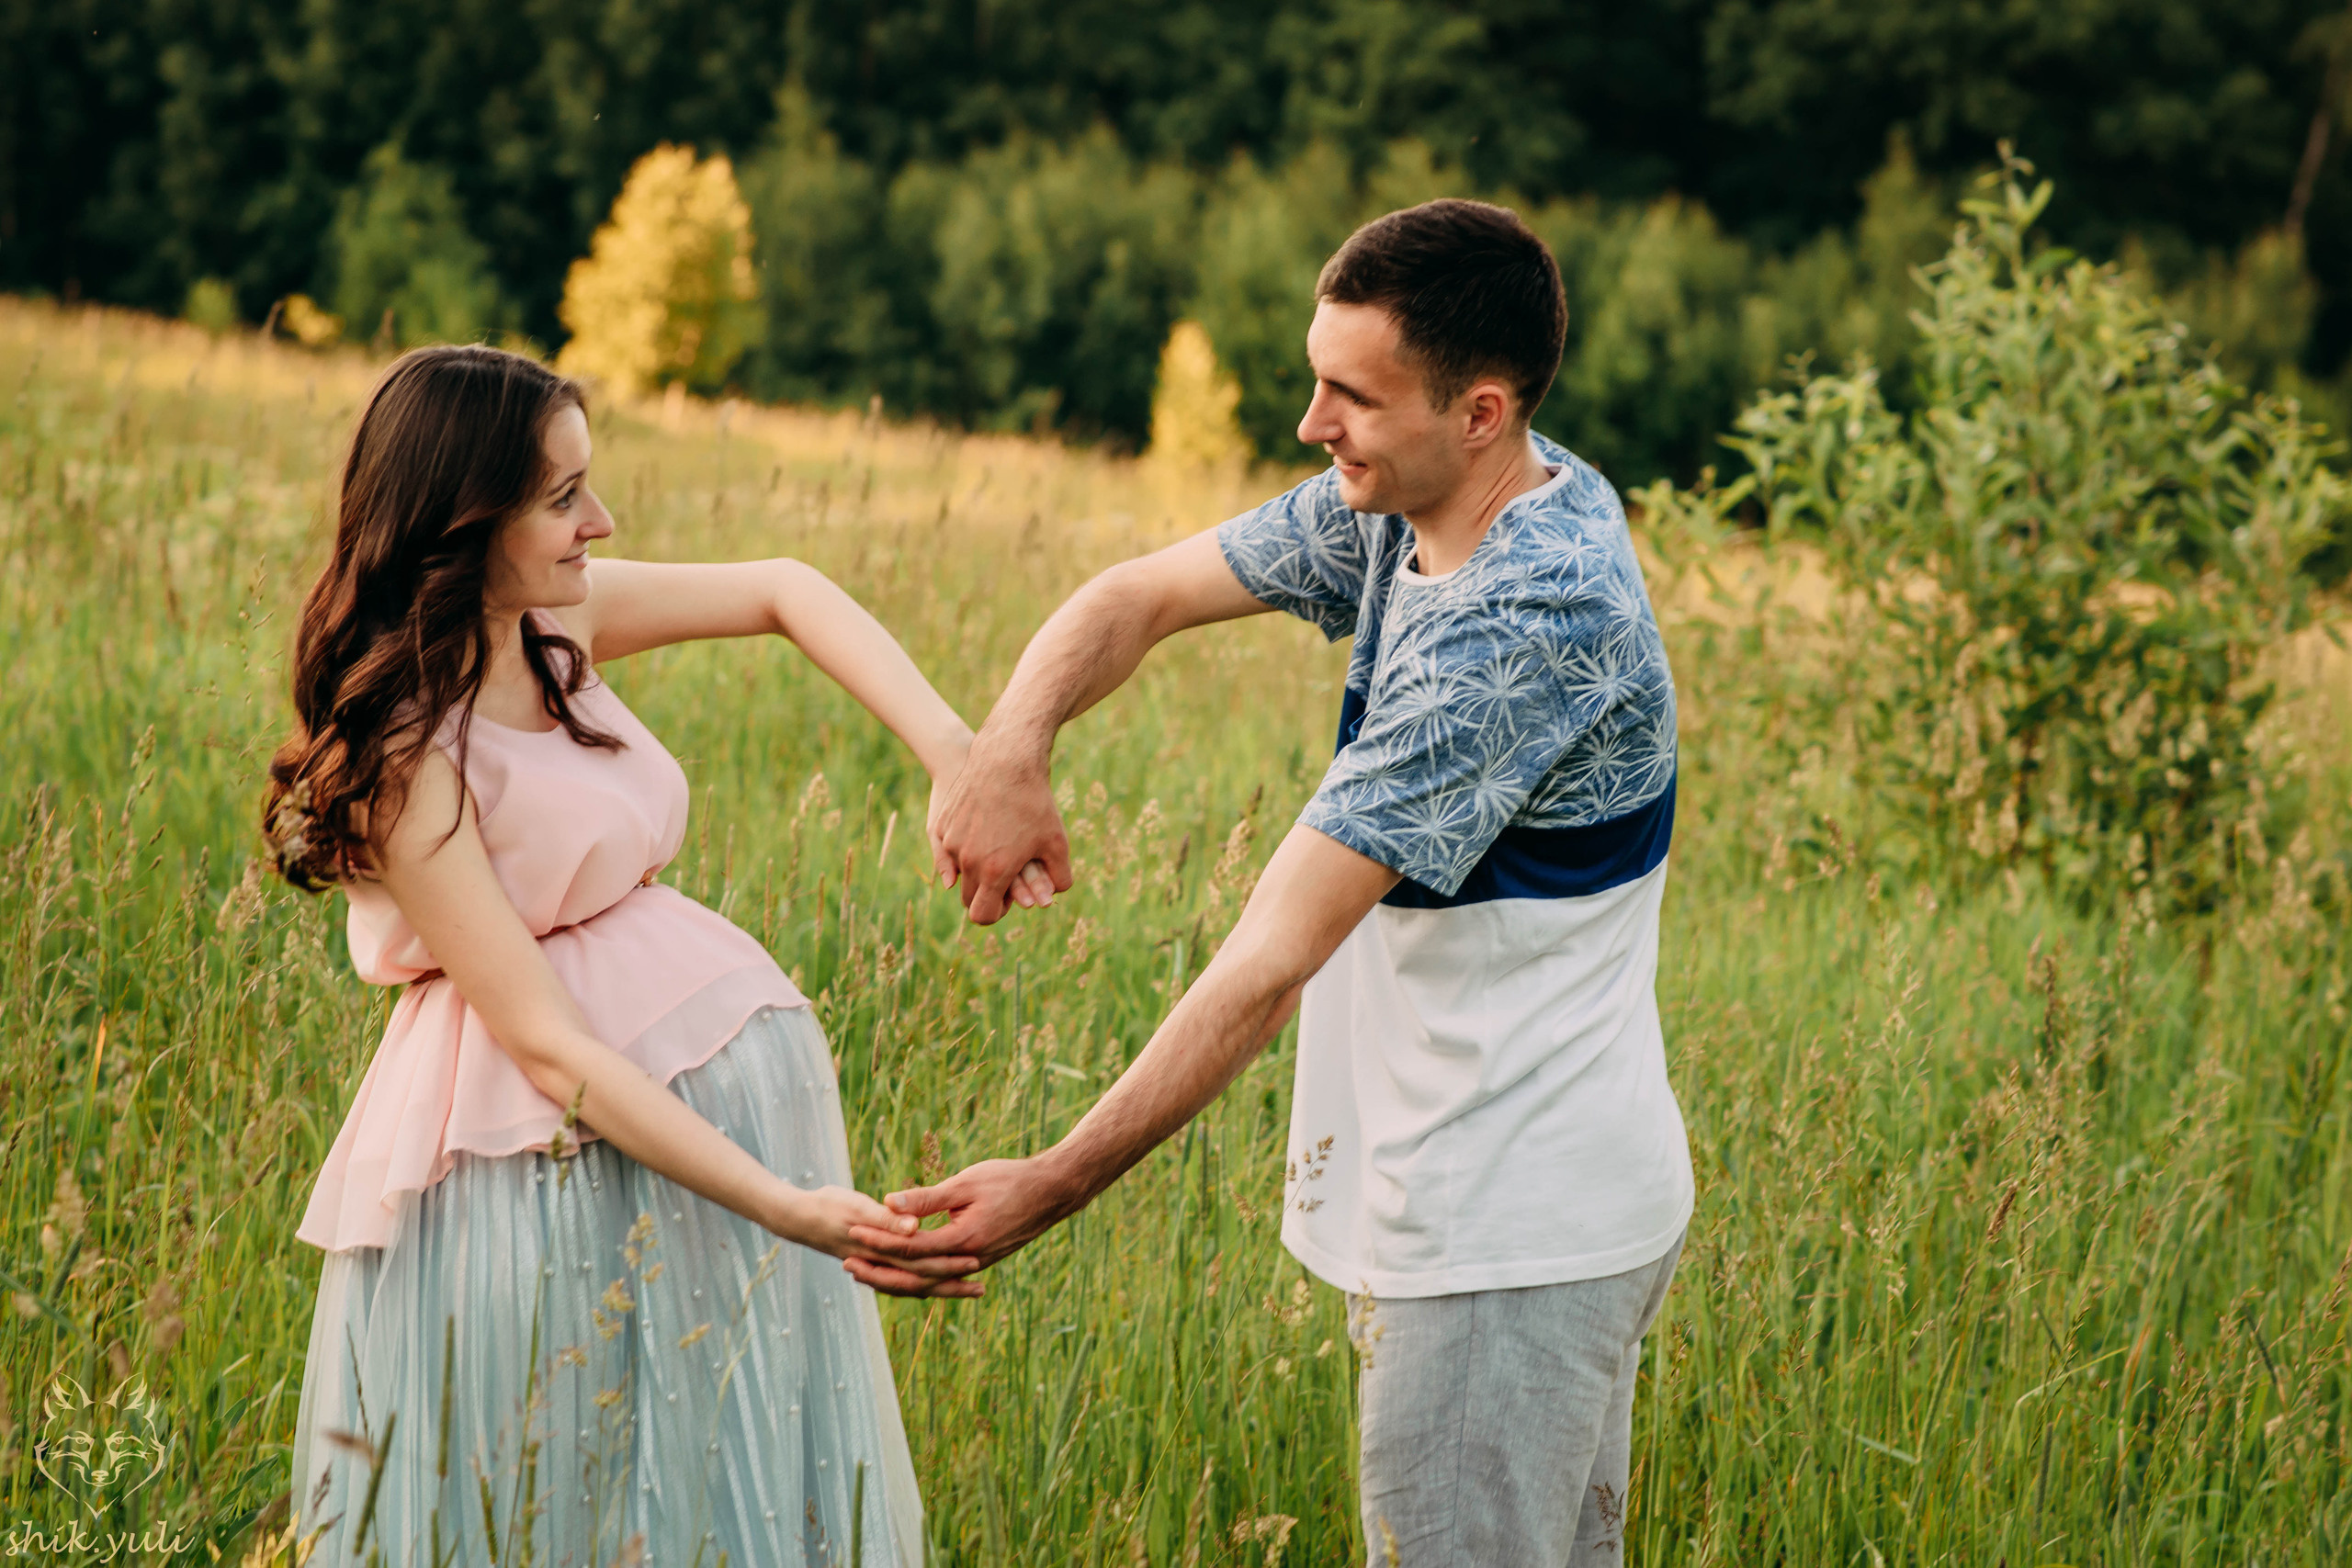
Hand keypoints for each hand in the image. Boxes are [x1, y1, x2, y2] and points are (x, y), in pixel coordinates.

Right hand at [779, 1184, 986, 1298]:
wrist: (797, 1217)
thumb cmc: (827, 1205)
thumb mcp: (856, 1205)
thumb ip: (886, 1218)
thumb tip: (914, 1228)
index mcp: (880, 1250)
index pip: (919, 1262)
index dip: (947, 1264)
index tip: (974, 1263)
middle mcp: (880, 1264)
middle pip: (921, 1281)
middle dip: (950, 1285)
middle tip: (981, 1288)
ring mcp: (877, 1266)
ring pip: (913, 1284)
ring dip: (940, 1287)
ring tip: (969, 1288)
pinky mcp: (874, 1262)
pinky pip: (902, 1280)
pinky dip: (922, 1283)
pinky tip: (937, 1283)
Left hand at [842, 1157, 1081, 1279]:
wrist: (1053, 1192)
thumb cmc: (1011, 1179)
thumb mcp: (966, 1183)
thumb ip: (927, 1198)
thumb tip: (888, 1203)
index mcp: (964, 1239)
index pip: (911, 1245)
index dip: (880, 1239)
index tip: (853, 1231)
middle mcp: (970, 1258)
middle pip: (915, 1276)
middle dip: (879, 1271)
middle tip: (848, 1264)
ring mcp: (978, 1263)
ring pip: (929, 1281)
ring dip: (897, 1278)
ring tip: (866, 1271)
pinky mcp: (983, 1259)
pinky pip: (943, 1276)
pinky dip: (919, 1276)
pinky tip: (903, 1271)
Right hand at [928, 734, 1073, 924]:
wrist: (1006, 761)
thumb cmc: (1035, 803)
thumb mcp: (1057, 842)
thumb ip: (1059, 877)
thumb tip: (1054, 895)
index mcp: (995, 871)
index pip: (983, 914)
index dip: (996, 913)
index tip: (1007, 902)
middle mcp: (968, 860)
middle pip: (967, 898)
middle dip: (985, 895)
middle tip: (1004, 880)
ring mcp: (952, 841)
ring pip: (957, 873)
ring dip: (973, 871)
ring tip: (994, 853)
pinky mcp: (943, 824)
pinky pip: (948, 850)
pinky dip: (961, 849)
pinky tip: (980, 833)